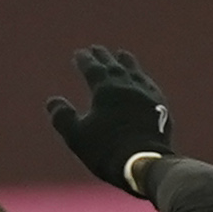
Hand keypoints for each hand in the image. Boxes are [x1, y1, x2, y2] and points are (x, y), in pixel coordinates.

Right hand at [45, 43, 173, 196]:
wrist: (144, 162)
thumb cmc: (106, 150)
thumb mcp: (77, 136)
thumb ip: (63, 117)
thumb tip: (52, 101)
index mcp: (106, 90)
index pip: (92, 68)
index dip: (84, 60)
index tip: (78, 53)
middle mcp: (127, 86)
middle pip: (114, 65)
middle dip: (103, 56)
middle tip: (96, 49)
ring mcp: (146, 94)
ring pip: (135, 71)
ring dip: (126, 62)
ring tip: (122, 55)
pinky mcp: (160, 106)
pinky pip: (149, 84)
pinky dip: (142, 78)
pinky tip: (143, 80)